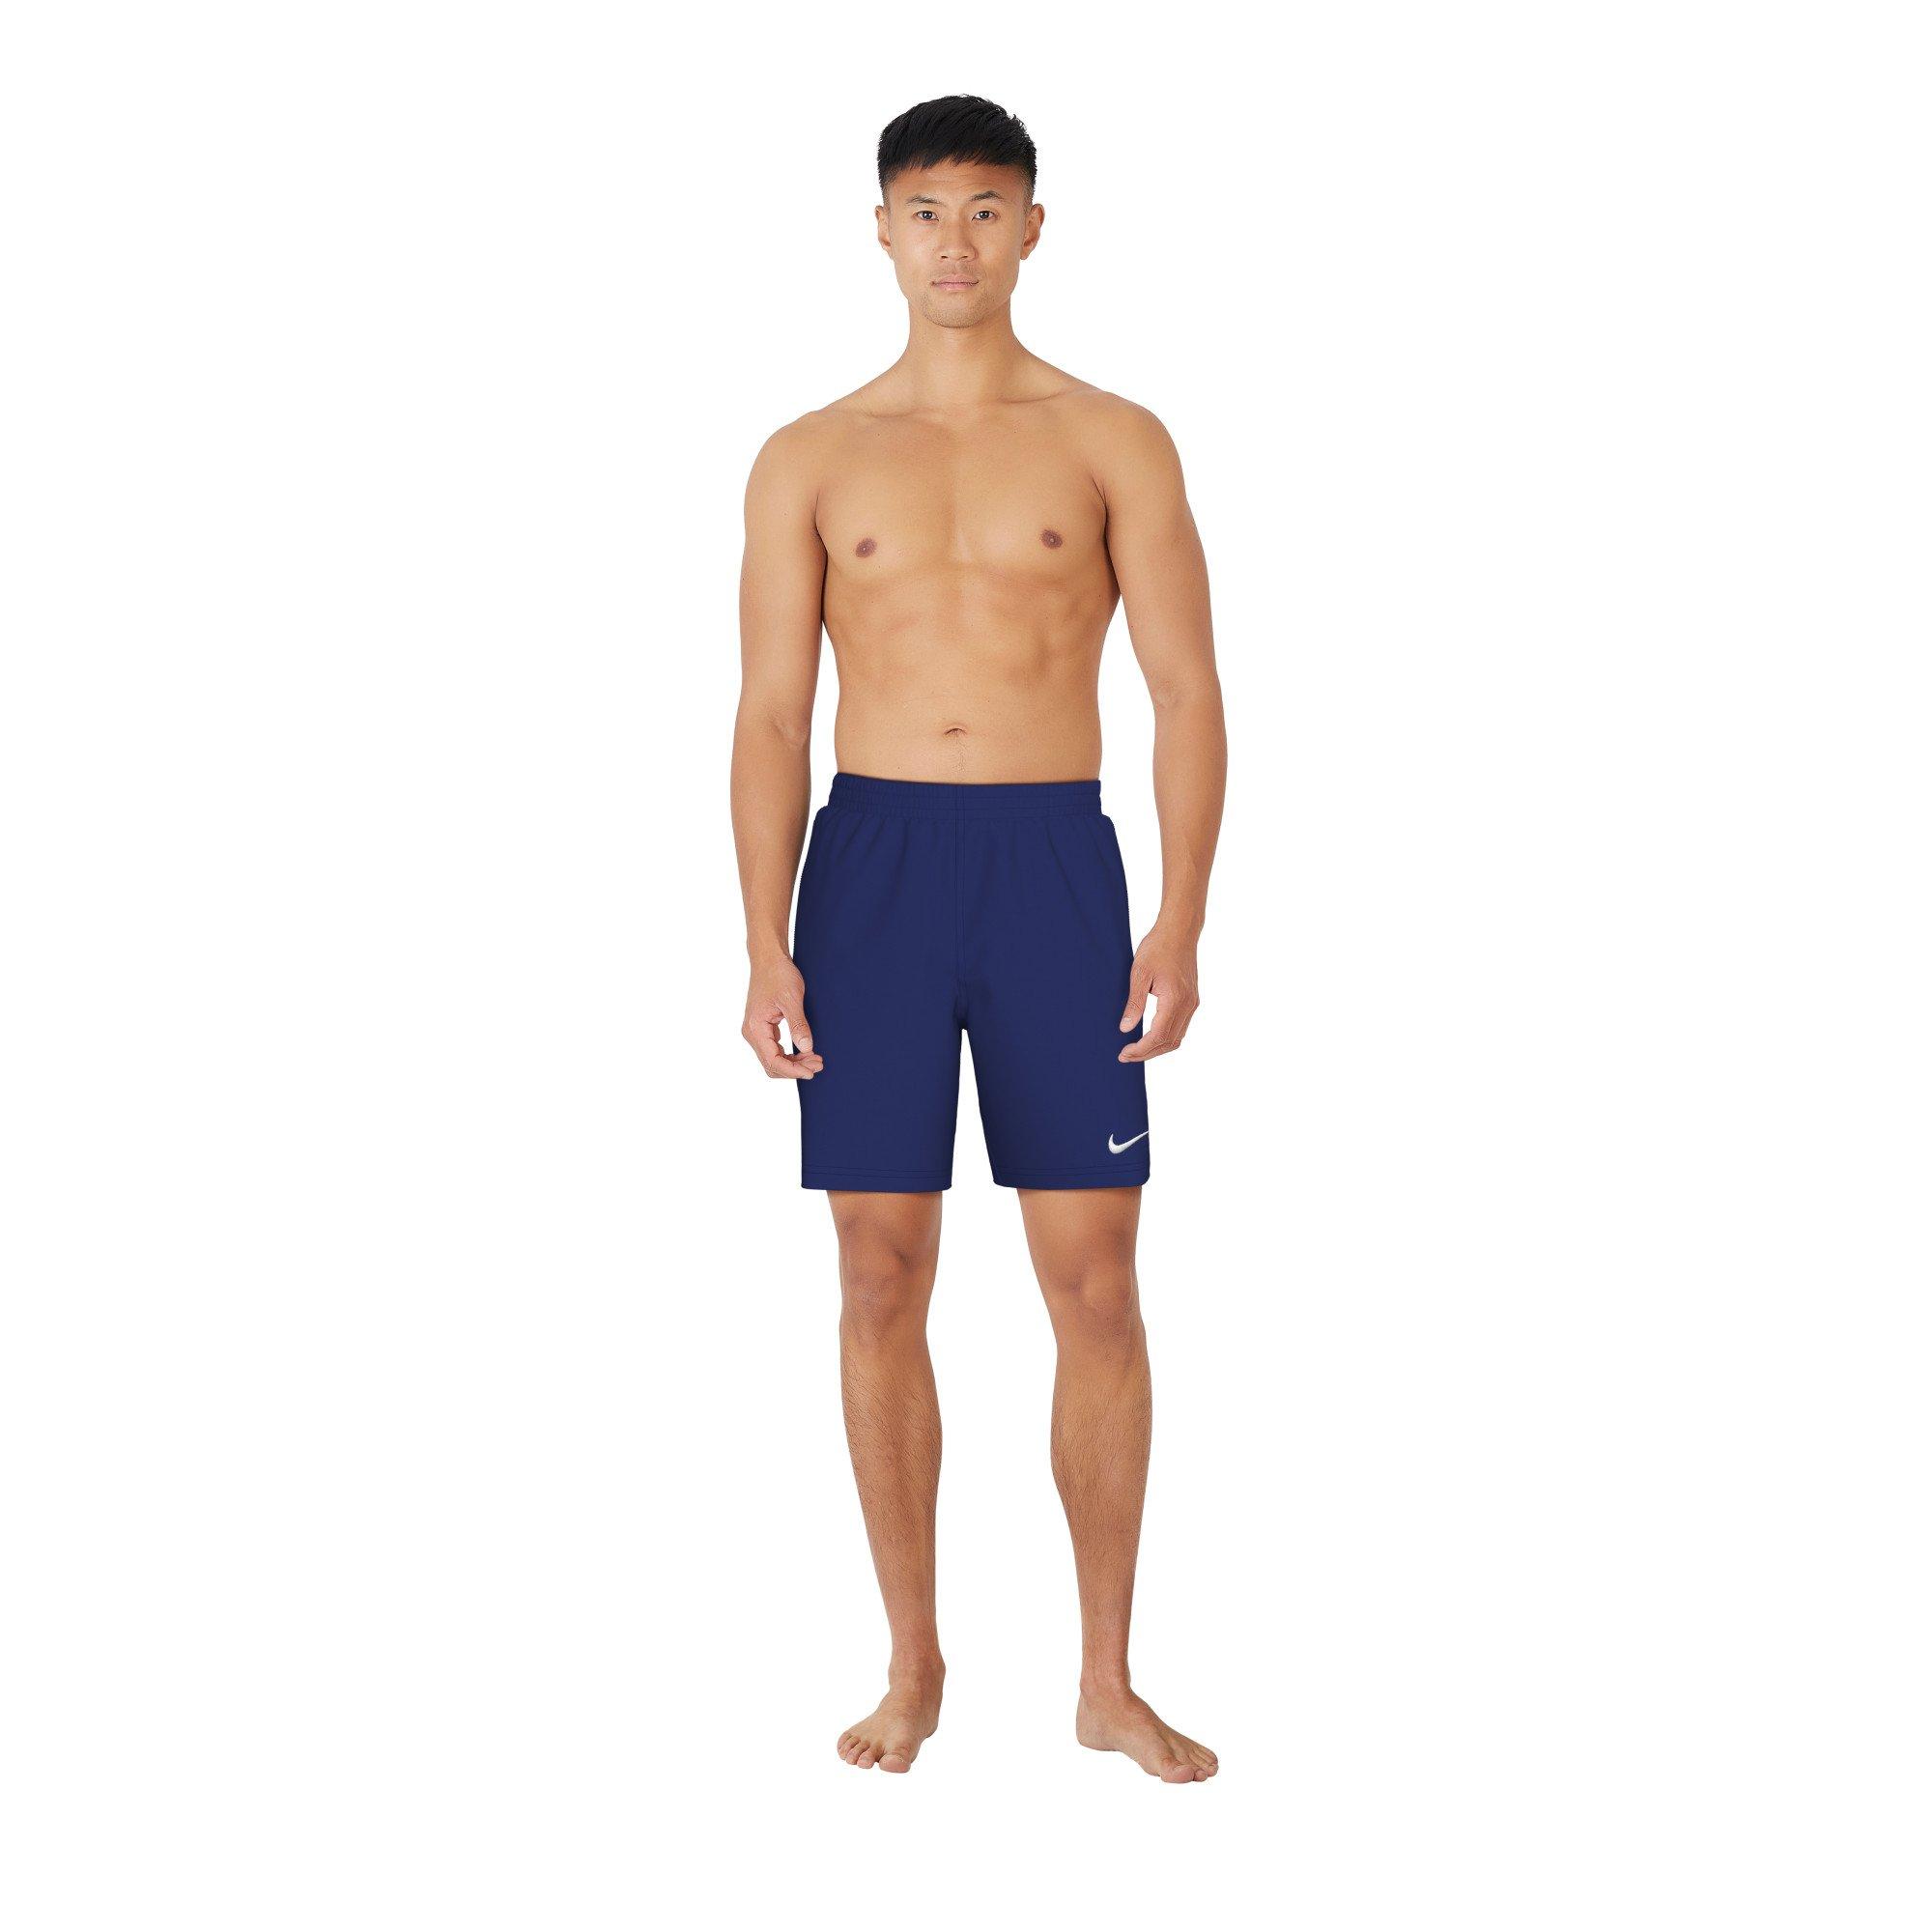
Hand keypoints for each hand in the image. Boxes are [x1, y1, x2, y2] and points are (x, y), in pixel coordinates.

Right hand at [742, 953, 823, 1079]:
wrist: (769, 959)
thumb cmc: (778, 974)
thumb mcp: (791, 999)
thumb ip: (798, 1025)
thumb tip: (807, 1048)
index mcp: (755, 1028)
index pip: (772, 1061)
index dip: (793, 1070)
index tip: (812, 1071)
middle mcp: (752, 1033)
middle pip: (772, 1064)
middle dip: (795, 1068)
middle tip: (819, 1064)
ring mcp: (756, 1031)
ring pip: (773, 1059)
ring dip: (794, 1062)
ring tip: (815, 1059)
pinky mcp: (763, 1028)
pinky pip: (775, 1049)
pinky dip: (790, 1054)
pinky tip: (805, 1051)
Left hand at [1118, 926, 1200, 1061]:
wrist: (1179, 931)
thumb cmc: (1158, 947)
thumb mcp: (1139, 974)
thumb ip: (1134, 1003)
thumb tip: (1125, 1029)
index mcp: (1175, 1000)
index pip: (1158, 1037)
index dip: (1141, 1050)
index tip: (1124, 1053)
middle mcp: (1188, 1005)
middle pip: (1169, 1042)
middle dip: (1147, 1053)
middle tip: (1125, 1056)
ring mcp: (1192, 1003)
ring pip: (1177, 1038)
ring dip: (1157, 1048)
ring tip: (1136, 1049)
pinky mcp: (1192, 1000)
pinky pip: (1181, 1027)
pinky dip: (1165, 1037)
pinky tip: (1150, 1036)